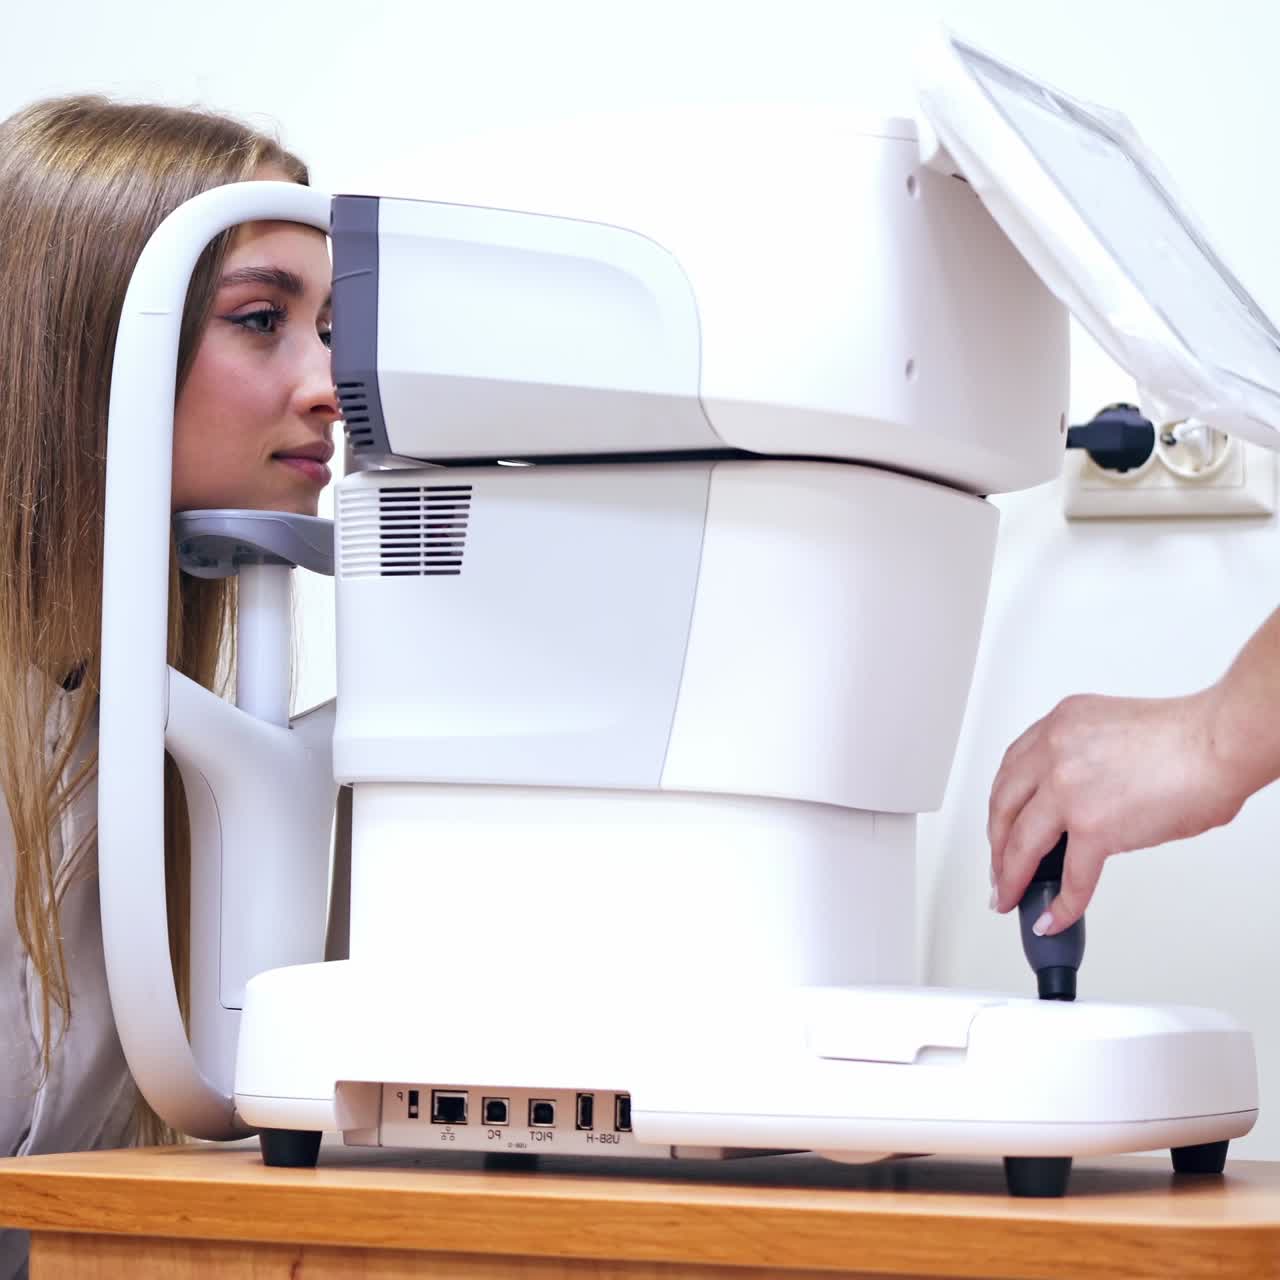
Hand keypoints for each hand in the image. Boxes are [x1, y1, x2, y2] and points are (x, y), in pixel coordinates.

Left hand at [987, 689, 1242, 933]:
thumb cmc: (1183, 737)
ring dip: (1011, 878)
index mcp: (1057, 728)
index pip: (1011, 772)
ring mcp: (1068, 792)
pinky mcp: (1094, 828)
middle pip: (1004, 809)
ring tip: (1011, 897)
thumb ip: (1085, 761)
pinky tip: (1054, 919)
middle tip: (997, 869)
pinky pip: (1071, 878)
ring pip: (1022, 845)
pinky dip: (1061, 906)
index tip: (999, 826)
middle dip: (996, 846)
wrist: (1215, 745)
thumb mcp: (1108, 730)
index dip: (1001, 806)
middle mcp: (1053, 755)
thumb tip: (1085, 801)